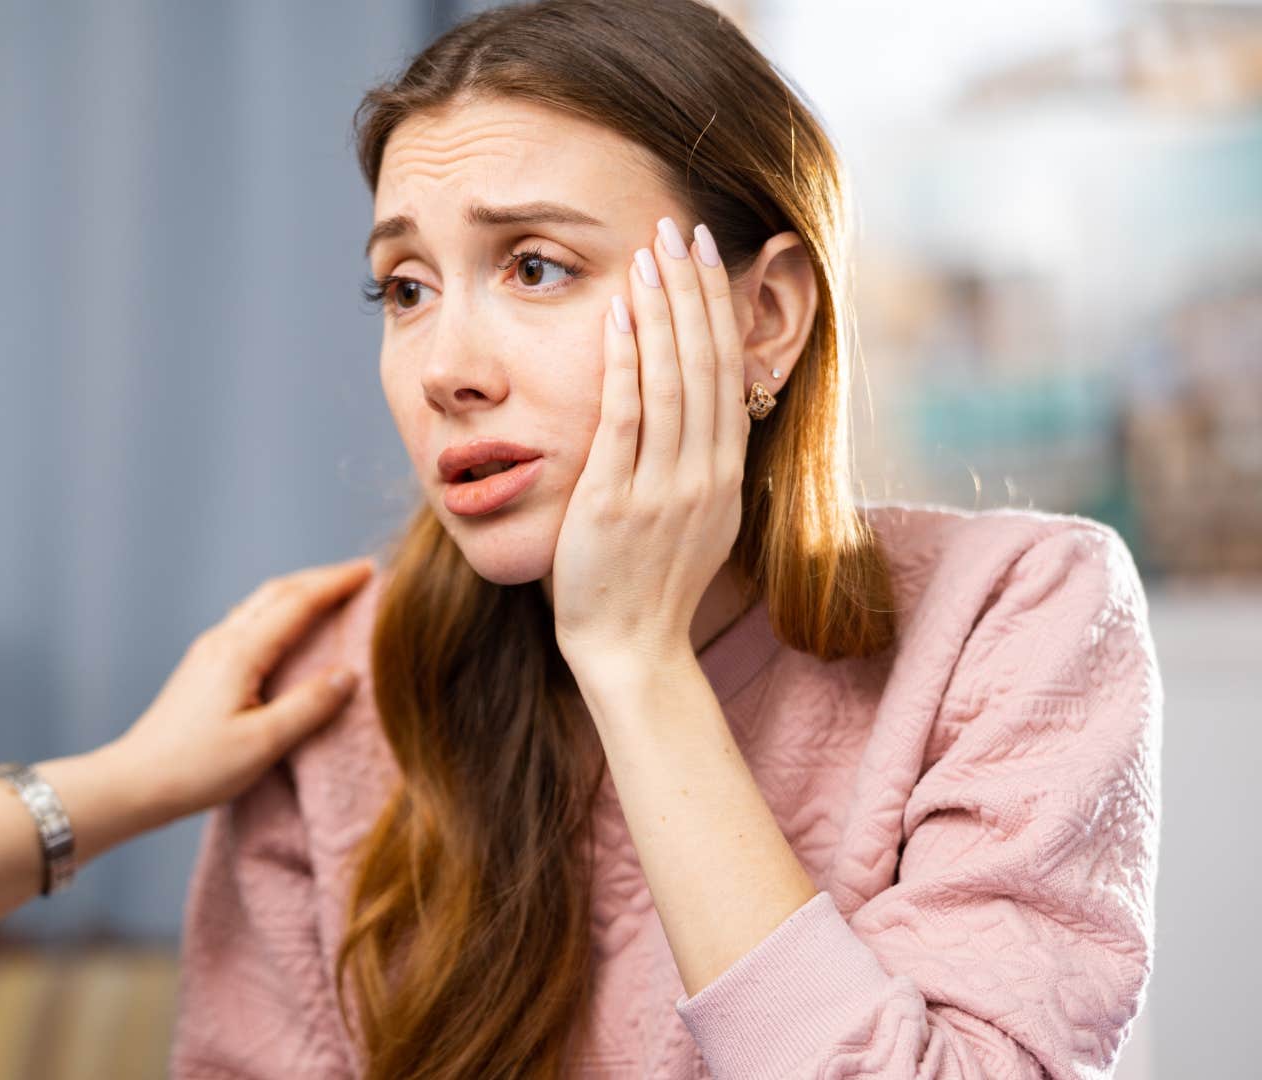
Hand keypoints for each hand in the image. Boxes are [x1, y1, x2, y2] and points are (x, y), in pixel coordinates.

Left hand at [110, 557, 371, 822]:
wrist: (135, 781)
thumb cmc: (197, 768)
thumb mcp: (263, 743)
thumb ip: (309, 705)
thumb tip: (349, 674)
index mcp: (240, 653)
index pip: (298, 603)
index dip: (336, 584)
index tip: (370, 570)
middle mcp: (222, 641)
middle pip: (278, 592)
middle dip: (320, 579)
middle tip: (358, 574)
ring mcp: (208, 651)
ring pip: (260, 604)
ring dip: (298, 592)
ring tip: (330, 594)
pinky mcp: (202, 666)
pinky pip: (249, 622)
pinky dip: (279, 612)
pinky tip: (287, 628)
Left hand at [551, 218, 747, 676]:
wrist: (631, 650)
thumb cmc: (651, 585)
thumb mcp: (697, 519)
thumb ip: (701, 463)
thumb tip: (702, 408)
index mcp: (727, 475)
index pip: (728, 373)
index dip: (720, 310)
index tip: (708, 256)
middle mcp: (705, 474)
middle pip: (706, 363)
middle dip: (693, 291)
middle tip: (681, 229)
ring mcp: (664, 488)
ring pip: (670, 381)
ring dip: (661, 311)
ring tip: (650, 253)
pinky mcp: (616, 502)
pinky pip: (624, 419)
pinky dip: (622, 363)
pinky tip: (615, 316)